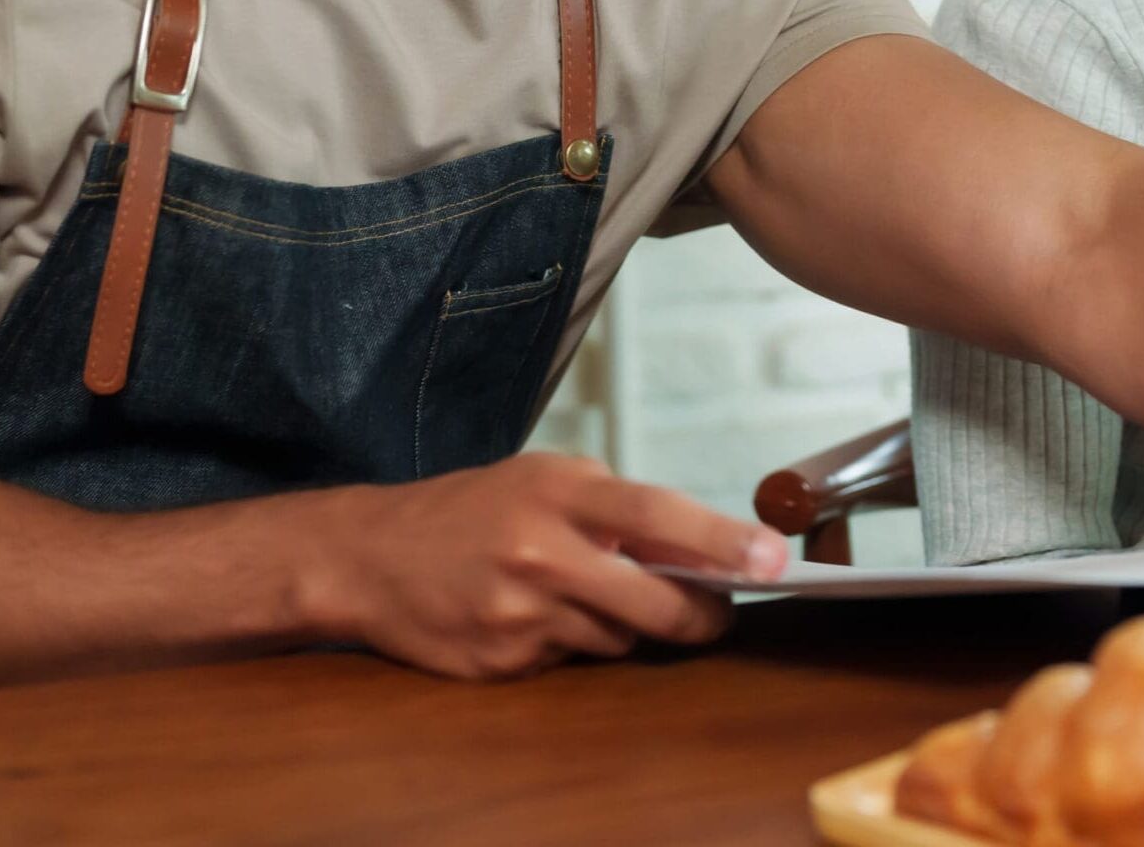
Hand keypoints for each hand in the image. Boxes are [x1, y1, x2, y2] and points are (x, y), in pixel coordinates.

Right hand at [306, 453, 790, 678]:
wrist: (371, 556)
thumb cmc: (472, 509)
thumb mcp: (545, 479)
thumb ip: (618, 509)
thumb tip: (700, 548)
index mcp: (558, 492)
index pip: (657, 517)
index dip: (722, 540)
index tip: (772, 560)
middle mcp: (540, 554)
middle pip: (655, 603)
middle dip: (700, 614)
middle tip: (717, 612)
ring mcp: (520, 615)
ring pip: (618, 638)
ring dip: (623, 624)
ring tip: (581, 593)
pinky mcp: (503, 663)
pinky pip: (572, 663)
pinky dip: (572, 643)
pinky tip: (537, 617)